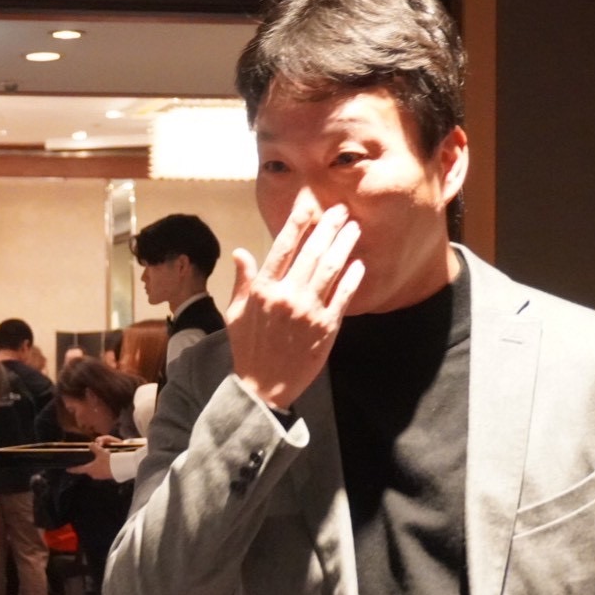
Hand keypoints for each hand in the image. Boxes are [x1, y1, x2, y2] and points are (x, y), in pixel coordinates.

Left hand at [70, 435, 117, 479]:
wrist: (121, 468)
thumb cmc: (109, 460)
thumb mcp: (101, 452)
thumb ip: (95, 448)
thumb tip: (90, 444)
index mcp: (90, 469)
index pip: (79, 469)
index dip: (73, 469)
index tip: (68, 469)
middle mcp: (94, 474)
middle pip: (87, 470)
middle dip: (85, 466)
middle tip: (84, 463)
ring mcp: (100, 476)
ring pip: (94, 471)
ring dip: (93, 467)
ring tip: (95, 461)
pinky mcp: (106, 476)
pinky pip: (100, 471)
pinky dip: (100, 467)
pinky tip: (104, 463)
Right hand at [224, 197, 364, 410]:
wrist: (263, 387)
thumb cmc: (247, 349)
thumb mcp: (235, 313)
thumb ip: (242, 281)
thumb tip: (241, 252)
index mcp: (262, 289)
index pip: (283, 247)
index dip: (298, 224)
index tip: (310, 207)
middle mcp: (286, 295)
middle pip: (311, 252)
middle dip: (328, 228)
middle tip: (342, 210)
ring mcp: (308, 310)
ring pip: (330, 269)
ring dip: (344, 245)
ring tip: (354, 229)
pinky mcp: (326, 327)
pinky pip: (342, 296)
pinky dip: (352, 278)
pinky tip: (359, 264)